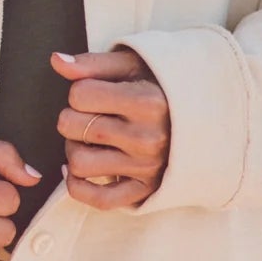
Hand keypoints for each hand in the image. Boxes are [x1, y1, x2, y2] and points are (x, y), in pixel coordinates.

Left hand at [50, 47, 170, 209]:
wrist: (206, 117)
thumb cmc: (161, 85)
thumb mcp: (132, 64)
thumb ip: (92, 63)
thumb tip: (55, 60)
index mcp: (147, 101)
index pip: (79, 94)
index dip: (79, 90)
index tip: (95, 91)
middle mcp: (148, 138)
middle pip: (72, 127)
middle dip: (72, 116)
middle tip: (90, 113)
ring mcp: (146, 168)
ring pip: (78, 163)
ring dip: (74, 148)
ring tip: (90, 138)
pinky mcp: (144, 191)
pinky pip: (98, 200)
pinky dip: (78, 186)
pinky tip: (78, 169)